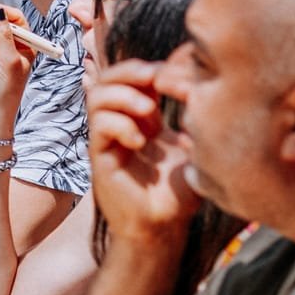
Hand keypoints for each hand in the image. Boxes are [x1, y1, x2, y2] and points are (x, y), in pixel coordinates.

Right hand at [86, 60, 198, 244]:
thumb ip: (194, 116)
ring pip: (97, 95)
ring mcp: (107, 139)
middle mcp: (121, 123)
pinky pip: (98, 126)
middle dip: (131, 70)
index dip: (154, 68)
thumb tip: (197, 80)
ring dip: (124, 96)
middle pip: (110, 77)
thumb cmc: (179, 192)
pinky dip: (119, 125)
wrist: (162, 227)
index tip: (180, 77)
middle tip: (154, 77)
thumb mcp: (195, 148)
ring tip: (150, 112)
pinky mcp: (99, 156)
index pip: (137, 76)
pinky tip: (140, 142)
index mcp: (143, 117)